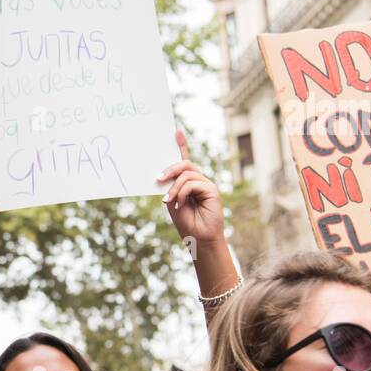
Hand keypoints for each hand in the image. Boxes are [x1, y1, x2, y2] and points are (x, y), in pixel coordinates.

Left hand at [158, 130, 224, 246]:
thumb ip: (171, 187)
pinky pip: (193, 184)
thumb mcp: (172, 202)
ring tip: (169, 201)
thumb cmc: (186, 222)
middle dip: (170, 169)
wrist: (198, 238)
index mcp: (188, 182)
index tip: (176, 132)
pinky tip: (181, 205)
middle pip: (184, 164)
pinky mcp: (212, 190)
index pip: (184, 160)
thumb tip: (165, 175)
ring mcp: (206, 184)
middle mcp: (198, 180)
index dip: (181, 145)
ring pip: (187, 174)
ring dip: (174, 188)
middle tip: (158, 178)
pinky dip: (182, 194)